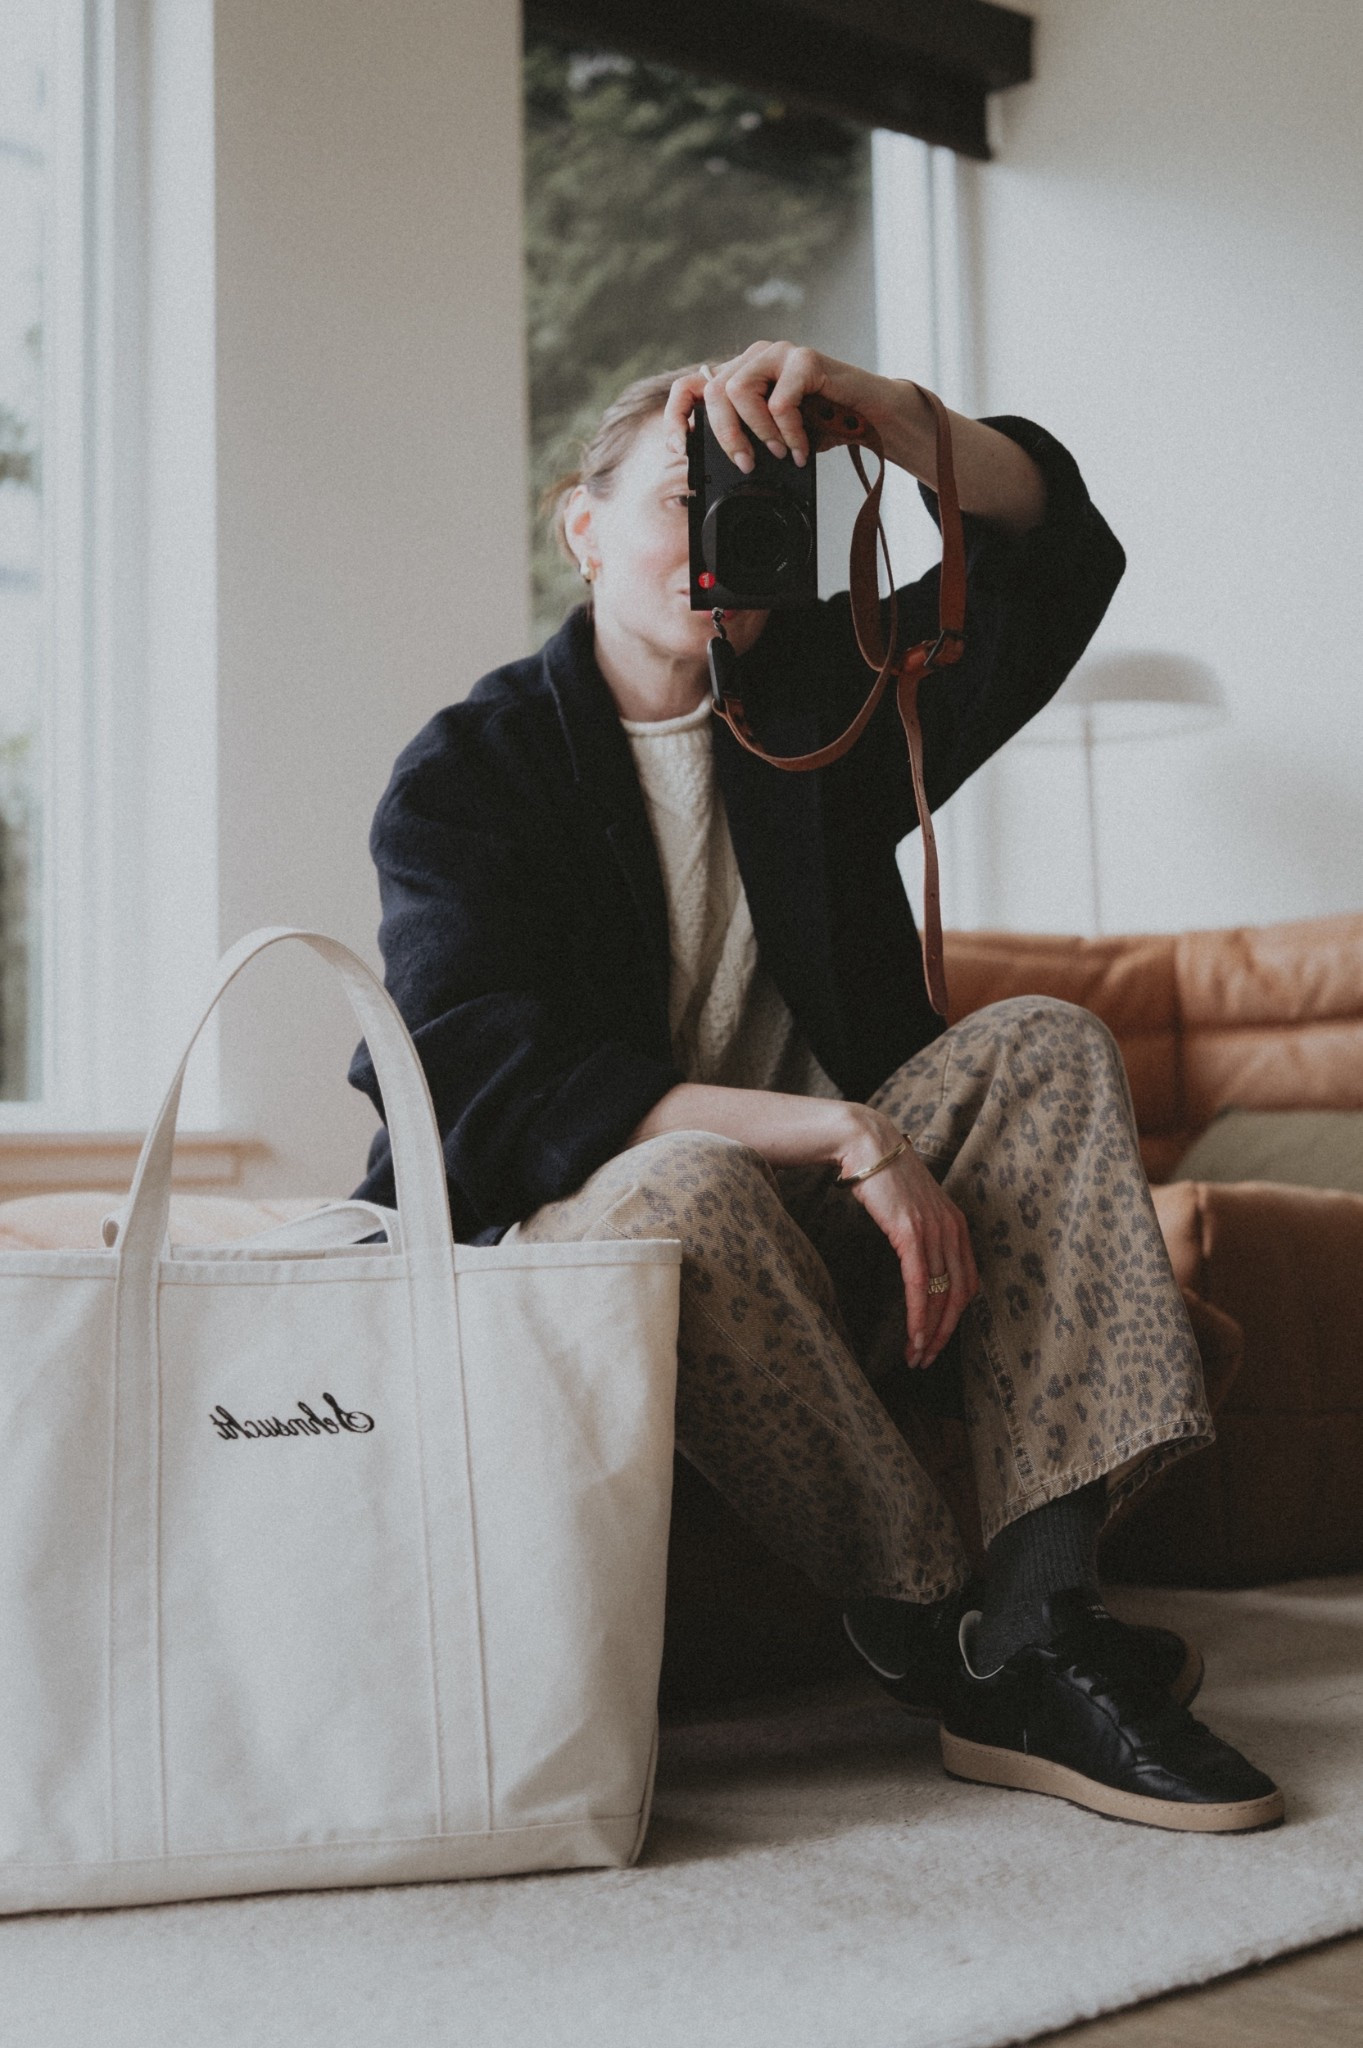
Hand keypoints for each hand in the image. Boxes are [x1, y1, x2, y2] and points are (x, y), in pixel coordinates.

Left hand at [661, 340, 1045, 532]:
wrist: (874, 419)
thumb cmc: (825, 429)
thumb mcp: (776, 441)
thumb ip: (747, 442)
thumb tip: (710, 471)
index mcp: (742, 376)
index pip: (691, 385)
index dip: (677, 414)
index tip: (680, 447)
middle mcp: (755, 358)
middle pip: (713, 391)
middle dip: (726, 436)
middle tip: (748, 464)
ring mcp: (780, 354)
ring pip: (738, 389)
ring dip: (757, 432)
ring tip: (780, 454)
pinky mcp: (806, 359)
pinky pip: (780, 398)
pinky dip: (788, 431)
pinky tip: (802, 447)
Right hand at [838, 1115, 980, 1368]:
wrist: (867, 1143)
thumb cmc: (882, 1174)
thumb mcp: (912, 1205)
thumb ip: (921, 1231)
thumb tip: (916, 1260)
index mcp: (956, 1224)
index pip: (967, 1282)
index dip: (955, 1317)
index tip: (938, 1339)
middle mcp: (952, 1229)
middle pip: (960, 1296)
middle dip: (946, 1333)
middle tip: (928, 1359)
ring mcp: (934, 1231)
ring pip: (940, 1295)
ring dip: (930, 1332)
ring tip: (917, 1357)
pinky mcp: (911, 1233)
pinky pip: (919, 1284)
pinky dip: (918, 1315)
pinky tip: (913, 1335)